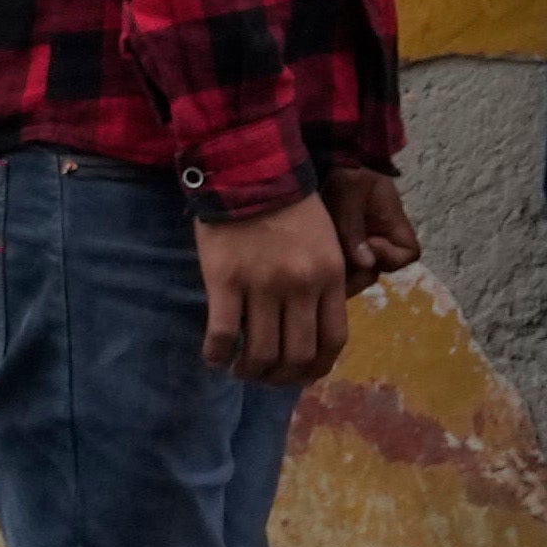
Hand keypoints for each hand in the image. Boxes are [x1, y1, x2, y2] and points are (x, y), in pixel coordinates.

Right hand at [193, 186, 350, 386]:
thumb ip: (325, 282)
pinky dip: (217, 354)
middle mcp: (300, 287)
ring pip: (260, 352)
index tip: (302, 374)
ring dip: (250, 371)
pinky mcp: (225, 280)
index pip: (333, 340)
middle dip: (281, 376)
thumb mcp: (326, 241)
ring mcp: (261, 286)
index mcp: (329, 276)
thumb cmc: (290, 205)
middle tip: (266, 375)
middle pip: (296, 355)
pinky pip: (222, 334)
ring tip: (240, 369)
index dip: (318, 368)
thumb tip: (316, 327)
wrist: (250, 170)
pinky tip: (213, 357)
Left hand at [322, 159, 417, 286]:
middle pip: (377, 268)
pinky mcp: (341, 241)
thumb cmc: (346, 168)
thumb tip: (365, 264)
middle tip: (332, 264)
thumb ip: (353, 227)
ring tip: (319, 262)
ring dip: (340, 270)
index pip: (407, 254)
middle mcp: (380, 236)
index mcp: (392, 223)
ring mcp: (360, 240)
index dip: (390, 257)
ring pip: (356, 269)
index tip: (368, 244)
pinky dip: (329, 265)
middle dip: (357, 272)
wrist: (329, 153)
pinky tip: (313, 260)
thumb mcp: (349, 192)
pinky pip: (340, 262)